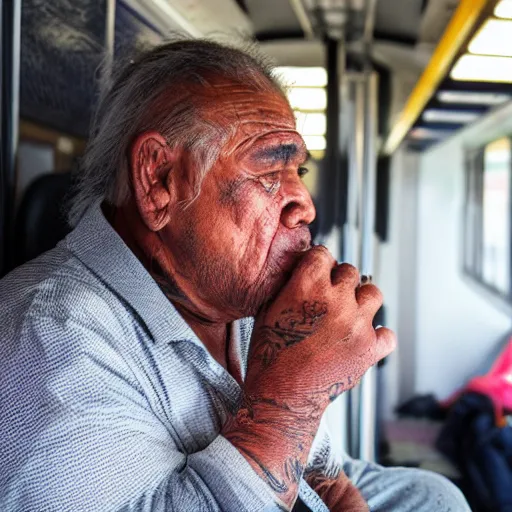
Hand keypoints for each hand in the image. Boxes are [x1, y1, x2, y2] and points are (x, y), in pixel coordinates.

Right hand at [244, 245, 395, 415]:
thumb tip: (302, 271)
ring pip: (373, 294)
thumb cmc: (270, 356)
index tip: (317, 270)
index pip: (323, 253)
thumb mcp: (267, 311)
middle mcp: (336, 300)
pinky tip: (364, 338)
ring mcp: (357, 324)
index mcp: (308, 286)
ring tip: (349, 312)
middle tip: (329, 297)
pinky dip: (379, 335)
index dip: (318, 262)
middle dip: (338, 281)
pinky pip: (388, 333)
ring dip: (361, 299)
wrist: (282, 396)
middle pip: (349, 271)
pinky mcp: (370, 349)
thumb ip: (288, 285)